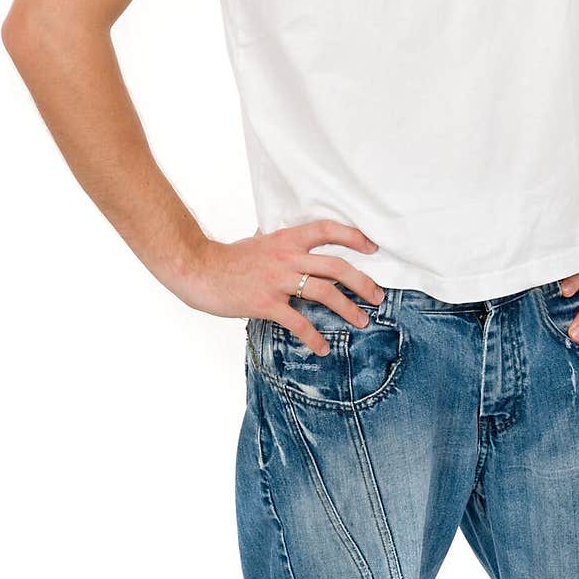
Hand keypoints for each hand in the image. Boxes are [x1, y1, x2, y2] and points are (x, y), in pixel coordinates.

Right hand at [179, 219, 384, 355]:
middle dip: (362, 282)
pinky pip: (298, 322)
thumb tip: (298, 244)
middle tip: (378, 296)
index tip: (372, 246)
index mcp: (287, 239)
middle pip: (336, 266)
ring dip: (347, 308)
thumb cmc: (230, 258)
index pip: (327, 230)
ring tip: (361, 321)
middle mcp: (287, 256)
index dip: (353, 236)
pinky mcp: (266, 303)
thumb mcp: (261, 242)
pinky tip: (322, 348)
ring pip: (324, 292)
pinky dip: (313, 337)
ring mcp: (278, 280)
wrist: (200, 269)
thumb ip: (283, 244)